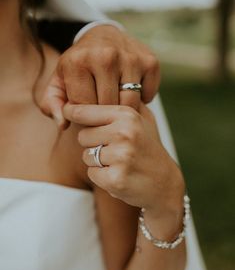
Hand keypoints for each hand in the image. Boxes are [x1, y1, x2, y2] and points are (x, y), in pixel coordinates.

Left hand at [40, 25, 159, 128]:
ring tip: (115, 106)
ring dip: (123, 110)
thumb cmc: (79, 65)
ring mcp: (130, 58)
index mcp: (78, 62)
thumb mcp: (59, 82)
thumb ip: (52, 104)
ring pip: (129, 104)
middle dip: (103, 116)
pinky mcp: (150, 61)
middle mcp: (105, 56)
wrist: (103, 36)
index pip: (84, 108)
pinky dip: (141, 100)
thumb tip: (63, 124)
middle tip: (101, 114)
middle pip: (108, 107)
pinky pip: (148, 95)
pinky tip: (130, 93)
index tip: (84, 114)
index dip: (84, 118)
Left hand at [63, 102, 184, 220]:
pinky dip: (102, 177)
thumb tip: (92, 86)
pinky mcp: (116, 179)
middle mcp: (124, 133)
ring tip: (119, 162)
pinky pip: (92, 174)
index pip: (85, 111)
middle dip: (93, 143)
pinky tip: (119, 175)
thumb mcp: (142, 119)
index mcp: (127, 115)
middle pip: (83, 136)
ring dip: (97, 161)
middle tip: (114, 149)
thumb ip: (123, 102)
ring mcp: (121, 157)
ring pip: (86, 156)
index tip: (66, 110)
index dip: (72, 111)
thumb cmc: (148, 146)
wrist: (164, 183)